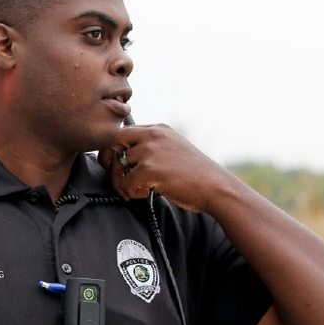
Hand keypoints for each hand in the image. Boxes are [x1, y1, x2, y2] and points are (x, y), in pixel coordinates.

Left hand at [98, 124, 230, 212]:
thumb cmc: (195, 176)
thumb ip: (152, 149)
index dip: (116, 151)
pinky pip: (125, 181)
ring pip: (117, 163)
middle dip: (108, 161)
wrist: (215, 187)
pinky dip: (129, 191)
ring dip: (120, 182)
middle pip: (113, 141)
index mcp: (158, 129)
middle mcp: (152, 135)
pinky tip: (143, 195)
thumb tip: (126, 160)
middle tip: (117, 178)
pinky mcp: (150, 168)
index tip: (119, 166)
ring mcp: (151, 150)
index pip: (123, 132)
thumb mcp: (173, 151)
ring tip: (134, 191)